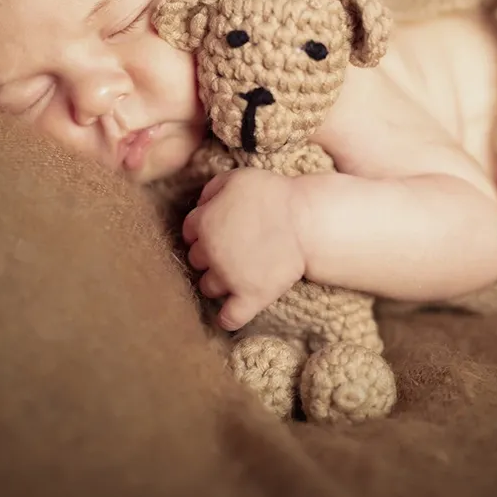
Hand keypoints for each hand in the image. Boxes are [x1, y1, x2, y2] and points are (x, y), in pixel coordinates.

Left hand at [182, 167, 307, 331]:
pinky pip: (229, 318)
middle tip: (230, 250)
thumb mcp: (238, 177)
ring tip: (236, 275)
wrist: (306, 221)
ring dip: (217, 283)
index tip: (218, 231)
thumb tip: (201, 203)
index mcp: (204, 222)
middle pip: (196, 260)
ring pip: (208, 287)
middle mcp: (210, 252)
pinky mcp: (249, 297)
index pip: (189, 231)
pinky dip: (227, 318)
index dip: (203, 230)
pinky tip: (230, 313)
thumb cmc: (274, 195)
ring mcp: (228, 277)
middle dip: (209, 256)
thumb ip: (213, 187)